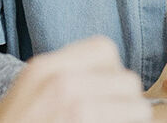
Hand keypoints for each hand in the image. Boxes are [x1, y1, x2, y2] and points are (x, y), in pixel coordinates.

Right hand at [0, 36, 150, 122]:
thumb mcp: (30, 90)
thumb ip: (66, 75)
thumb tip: (114, 79)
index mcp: (45, 68)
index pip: (106, 50)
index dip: (110, 72)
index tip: (102, 92)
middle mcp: (62, 84)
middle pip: (127, 80)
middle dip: (124, 101)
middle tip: (109, 116)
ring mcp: (76, 110)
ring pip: (136, 108)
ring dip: (128, 119)